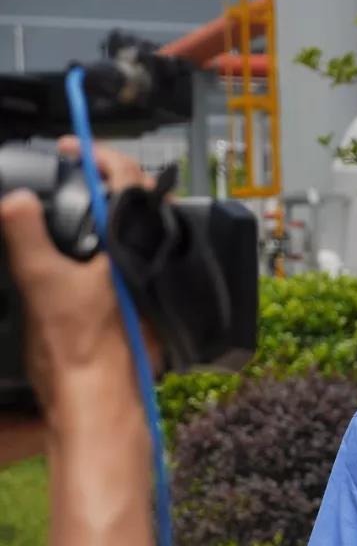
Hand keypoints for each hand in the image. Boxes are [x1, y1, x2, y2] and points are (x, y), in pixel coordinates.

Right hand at [0, 136, 157, 465]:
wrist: (97, 396)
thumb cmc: (81, 347)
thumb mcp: (42, 281)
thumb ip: (27, 234)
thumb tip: (14, 200)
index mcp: (137, 247)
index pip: (131, 181)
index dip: (102, 156)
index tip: (73, 149)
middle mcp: (153, 261)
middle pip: (140, 202)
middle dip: (109, 180)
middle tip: (75, 172)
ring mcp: (152, 282)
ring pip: (139, 230)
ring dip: (112, 212)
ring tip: (79, 204)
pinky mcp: (144, 301)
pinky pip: (134, 258)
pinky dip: (114, 243)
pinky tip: (89, 248)